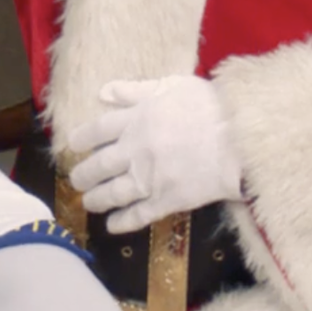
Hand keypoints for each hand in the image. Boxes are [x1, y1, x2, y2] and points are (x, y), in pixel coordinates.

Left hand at [65, 76, 243, 233]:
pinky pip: (138, 215)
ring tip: (88, 203)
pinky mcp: (167, 200)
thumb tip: (104, 92)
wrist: (239, 138)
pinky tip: (112, 225)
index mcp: (136, 120)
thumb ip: (135, 90)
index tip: (72, 145)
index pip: (97, 130)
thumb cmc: (211, 106)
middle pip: (99, 166)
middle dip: (83, 175)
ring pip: (113, 193)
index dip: (81, 138)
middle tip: (75, 180)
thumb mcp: (172, 85)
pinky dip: (122, 221)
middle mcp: (135, 150)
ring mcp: (150, 178)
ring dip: (97, 200)